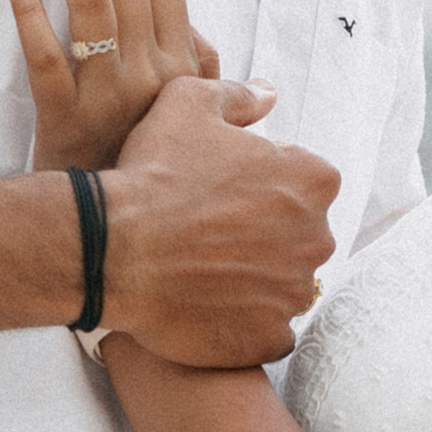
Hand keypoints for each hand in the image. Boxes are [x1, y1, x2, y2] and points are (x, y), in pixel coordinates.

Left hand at [8, 0, 222, 171]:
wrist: (115, 238)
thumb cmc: (150, 167)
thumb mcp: (192, 126)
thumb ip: (212, 84)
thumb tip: (234, 61)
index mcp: (183, 67)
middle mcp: (152, 74)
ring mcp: (108, 95)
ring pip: (89, 6)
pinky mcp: (63, 118)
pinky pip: (45, 56)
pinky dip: (28, 12)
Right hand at [96, 76, 341, 367]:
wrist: (114, 248)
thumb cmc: (154, 171)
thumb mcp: (190, 103)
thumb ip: (240, 96)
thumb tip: (270, 93)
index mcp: (312, 179)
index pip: (306, 181)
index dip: (265, 183)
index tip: (227, 190)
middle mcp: (317, 238)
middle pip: (300, 234)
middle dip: (267, 233)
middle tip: (212, 231)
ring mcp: (295, 294)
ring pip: (285, 284)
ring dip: (257, 279)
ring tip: (205, 270)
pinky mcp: (270, 339)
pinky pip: (269, 332)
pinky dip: (246, 323)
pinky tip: (208, 305)